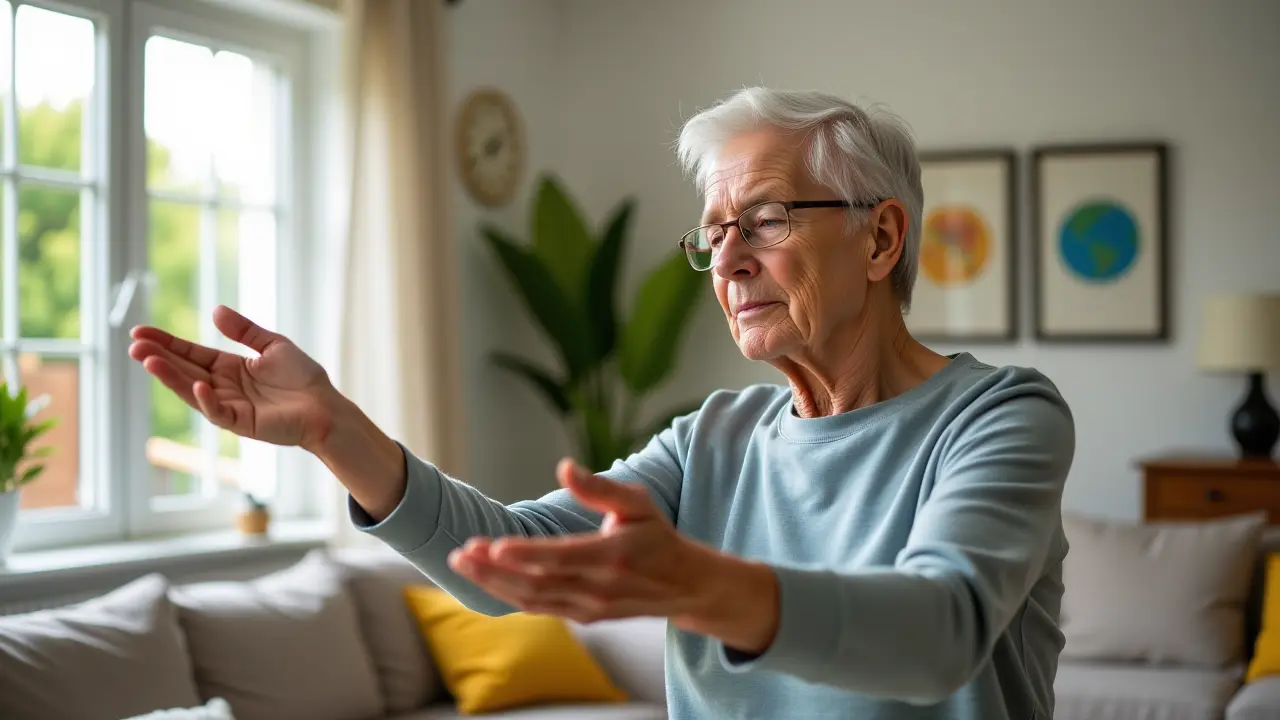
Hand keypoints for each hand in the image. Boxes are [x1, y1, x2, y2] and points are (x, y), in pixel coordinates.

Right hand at [128, 305, 335, 449]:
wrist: (326, 406)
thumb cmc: (303, 378)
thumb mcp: (272, 345)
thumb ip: (244, 331)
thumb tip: (214, 310)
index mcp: (229, 367)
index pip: (190, 353)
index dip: (166, 343)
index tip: (139, 331)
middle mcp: (223, 387)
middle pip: (185, 370)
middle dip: (159, 357)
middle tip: (133, 345)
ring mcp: (230, 406)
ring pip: (193, 391)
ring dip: (171, 377)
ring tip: (149, 361)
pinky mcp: (242, 423)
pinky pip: (218, 412)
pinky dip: (207, 400)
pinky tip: (198, 385)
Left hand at [448, 459, 780, 651]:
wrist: (683, 585)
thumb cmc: (656, 536)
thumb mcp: (638, 503)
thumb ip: (600, 488)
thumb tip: (564, 466)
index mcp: (613, 556)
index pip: (561, 557)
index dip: (525, 554)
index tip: (492, 545)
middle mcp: (600, 587)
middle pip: (538, 583)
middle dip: (494, 570)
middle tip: (460, 553)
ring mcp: (590, 607)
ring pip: (533, 600)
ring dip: (493, 583)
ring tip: (461, 564)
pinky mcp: (584, 617)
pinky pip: (540, 608)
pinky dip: (508, 596)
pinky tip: (484, 579)